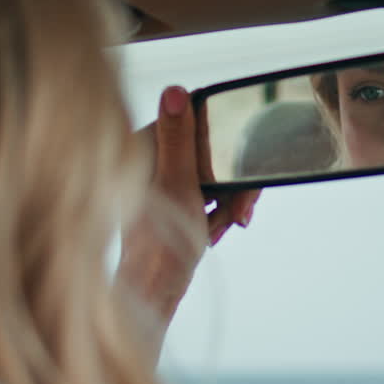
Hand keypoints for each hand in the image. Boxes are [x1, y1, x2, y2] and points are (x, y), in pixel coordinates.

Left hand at [117, 86, 259, 346]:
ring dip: (224, 202)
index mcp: (142, 147)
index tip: (241, 173)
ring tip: (222, 227)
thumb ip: (179, 138)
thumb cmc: (161, 244)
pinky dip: (213, 214)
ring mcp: (157, 184)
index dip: (224, 145)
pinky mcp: (167, 205)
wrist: (154, 292)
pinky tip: (213, 233)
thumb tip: (174, 91)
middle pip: (206, 153)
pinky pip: (202, 198)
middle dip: (229, 183)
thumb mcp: (178, 183)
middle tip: (238, 211)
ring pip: (209, 177)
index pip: (196, 123)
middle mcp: (147, 161)